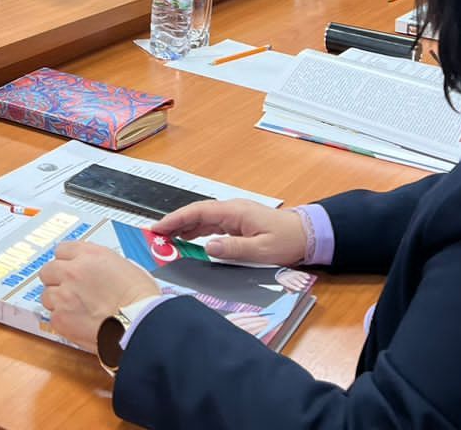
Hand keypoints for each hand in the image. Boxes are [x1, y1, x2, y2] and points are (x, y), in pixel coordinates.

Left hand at [39, 242, 158, 350]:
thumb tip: (94, 271)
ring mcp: (63, 295)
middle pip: (48, 270)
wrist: (140, 323)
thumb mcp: (123, 266)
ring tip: (75, 310)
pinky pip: (52, 317)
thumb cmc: (141, 298)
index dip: (66, 261)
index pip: (62, 250)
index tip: (69, 268)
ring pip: (47, 295)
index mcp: (90, 255)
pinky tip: (78, 323)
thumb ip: (100, 265)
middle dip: (57, 280)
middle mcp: (73, 271)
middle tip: (69, 290)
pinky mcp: (60, 319)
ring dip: (58, 301)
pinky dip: (62, 321)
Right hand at [151, 199, 307, 265]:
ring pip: (202, 219)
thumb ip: (233, 249)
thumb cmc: (286, 241)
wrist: (306, 235)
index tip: (158, 227)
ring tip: (165, 239)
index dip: (176, 219)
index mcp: (234, 212)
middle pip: (196, 213)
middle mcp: (231, 210)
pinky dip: (196, 231)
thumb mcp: (261, 251)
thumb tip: (207, 247)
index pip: (198, 212)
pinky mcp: (237, 223)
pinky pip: (211, 225)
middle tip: (154, 235)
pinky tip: (188, 240)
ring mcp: (234, 216)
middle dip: (174, 223)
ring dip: (183, 227)